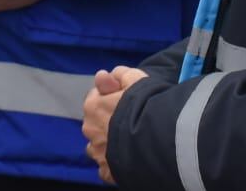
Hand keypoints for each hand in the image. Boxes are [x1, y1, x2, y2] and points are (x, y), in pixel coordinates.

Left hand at [82, 66, 147, 183]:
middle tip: (128, 121)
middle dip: (107, 121)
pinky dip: (112, 164)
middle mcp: (90, 129)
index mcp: (93, 106)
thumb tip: (103, 75)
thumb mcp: (135, 79)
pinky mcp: (107, 171)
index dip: (110, 98)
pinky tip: (126, 159)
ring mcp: (97, 152)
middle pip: (95, 122)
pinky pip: (106, 167)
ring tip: (126, 142)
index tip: (124, 100)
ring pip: (97, 146)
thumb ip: (119, 74)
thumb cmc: (145, 104)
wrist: (155, 139)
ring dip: (107, 143)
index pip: (96, 97)